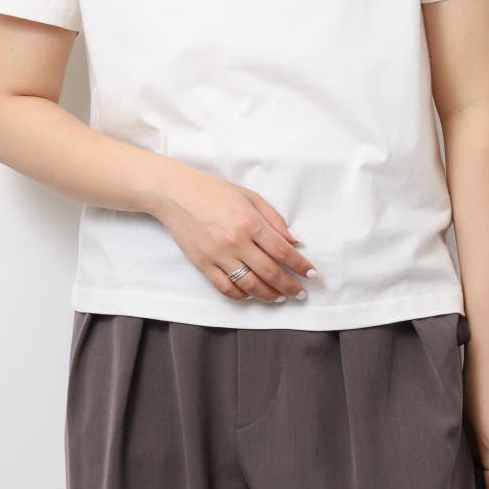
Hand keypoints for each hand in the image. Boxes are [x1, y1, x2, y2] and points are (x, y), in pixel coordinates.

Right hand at [149, 161, 318, 303]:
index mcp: (250, 222)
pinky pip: (226, 288)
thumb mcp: (250, 196)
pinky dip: (242, 295)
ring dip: (269, 295)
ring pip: (250, 285)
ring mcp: (218, 255)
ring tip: (280, 297)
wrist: (176, 194)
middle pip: (270, 272)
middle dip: (290, 286)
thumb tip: (294, 241)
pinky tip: (252, 295)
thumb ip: (274, 218)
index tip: (312, 275)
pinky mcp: (202, 264)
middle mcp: (236, 242)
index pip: (283, 251)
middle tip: (300, 293)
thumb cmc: (215, 191)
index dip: (300, 266)